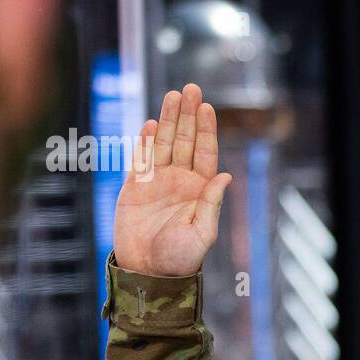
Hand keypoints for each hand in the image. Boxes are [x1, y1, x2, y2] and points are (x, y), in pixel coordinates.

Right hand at [113, 83, 231, 276]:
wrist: (146, 272)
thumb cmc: (179, 259)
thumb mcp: (202, 234)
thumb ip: (211, 204)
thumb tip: (226, 175)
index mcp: (200, 190)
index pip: (205, 152)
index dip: (206, 129)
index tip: (206, 106)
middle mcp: (180, 180)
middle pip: (186, 140)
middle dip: (188, 114)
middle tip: (190, 87)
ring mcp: (156, 181)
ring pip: (164, 143)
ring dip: (169, 120)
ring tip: (173, 95)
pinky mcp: (134, 187)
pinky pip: (140, 159)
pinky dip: (145, 142)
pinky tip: (151, 124)